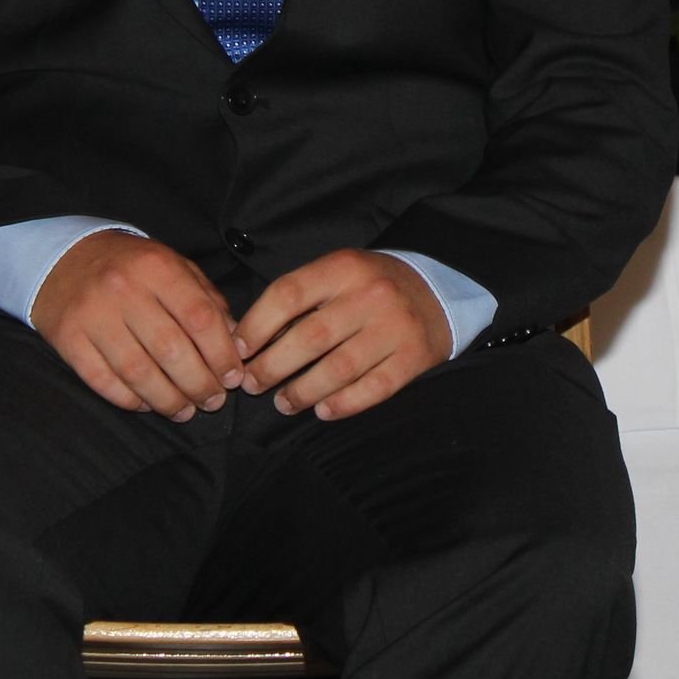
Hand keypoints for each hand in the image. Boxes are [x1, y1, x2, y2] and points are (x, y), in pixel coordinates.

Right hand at [31, 231, 244, 419]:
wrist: (63, 257)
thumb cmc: (130, 267)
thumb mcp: (173, 266)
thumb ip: (206, 300)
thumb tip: (235, 342)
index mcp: (156, 267)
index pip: (199, 318)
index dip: (221, 354)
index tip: (233, 378)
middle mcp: (123, 289)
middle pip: (170, 350)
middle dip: (199, 384)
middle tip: (213, 401)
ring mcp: (92, 315)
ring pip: (138, 372)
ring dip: (167, 400)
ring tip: (185, 411)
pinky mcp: (68, 338)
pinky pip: (103, 381)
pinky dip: (129, 400)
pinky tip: (147, 404)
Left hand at [235, 250, 452, 421]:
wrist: (439, 289)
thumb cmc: (372, 286)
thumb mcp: (338, 274)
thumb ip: (301, 298)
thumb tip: (249, 339)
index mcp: (344, 267)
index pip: (288, 294)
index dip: (257, 326)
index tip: (238, 350)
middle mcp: (371, 295)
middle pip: (310, 337)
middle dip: (272, 367)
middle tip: (253, 384)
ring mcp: (395, 327)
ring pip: (339, 368)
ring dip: (303, 392)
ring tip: (283, 402)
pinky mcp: (415, 357)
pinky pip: (373, 388)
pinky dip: (343, 404)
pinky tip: (322, 411)